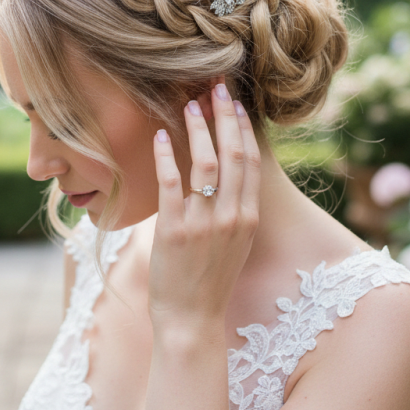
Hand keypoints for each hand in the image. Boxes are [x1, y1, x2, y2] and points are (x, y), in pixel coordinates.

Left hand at [149, 76, 260, 337]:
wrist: (192, 320)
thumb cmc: (209, 280)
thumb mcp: (233, 242)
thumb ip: (231, 208)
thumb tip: (219, 173)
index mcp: (248, 217)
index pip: (250, 161)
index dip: (243, 128)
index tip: (236, 103)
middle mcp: (232, 216)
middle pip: (234, 154)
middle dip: (226, 116)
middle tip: (217, 88)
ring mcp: (204, 223)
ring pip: (206, 162)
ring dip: (198, 129)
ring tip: (189, 104)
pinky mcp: (174, 230)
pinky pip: (171, 183)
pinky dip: (165, 155)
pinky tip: (159, 136)